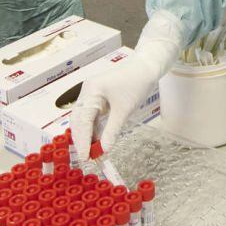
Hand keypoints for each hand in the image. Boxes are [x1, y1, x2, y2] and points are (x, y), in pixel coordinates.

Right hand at [71, 13, 183, 159]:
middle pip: (79, 120)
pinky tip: (97, 141)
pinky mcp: (99, 97)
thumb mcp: (124, 110)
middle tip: (87, 159)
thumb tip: (104, 150)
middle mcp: (87, 92)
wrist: (147, 66)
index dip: (82, 141)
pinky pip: (92, 115)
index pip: (82, 121)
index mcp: (91, 91)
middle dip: (82, 140)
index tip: (84, 158)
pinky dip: (94, 129)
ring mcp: (92, 94)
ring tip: (92, 153)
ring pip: (84, 119)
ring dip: (88, 135)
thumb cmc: (137, 83)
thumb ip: (112, 131)